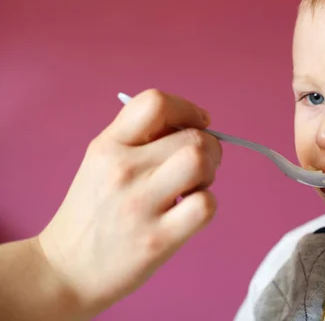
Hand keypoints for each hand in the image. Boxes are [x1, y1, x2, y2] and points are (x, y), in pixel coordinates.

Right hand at [37, 89, 221, 316]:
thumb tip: (194, 124)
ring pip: (200, 162)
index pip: (155, 102)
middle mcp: (122, 169)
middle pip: (192, 136)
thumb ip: (140, 140)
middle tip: (199, 166)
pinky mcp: (157, 239)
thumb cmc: (93, 213)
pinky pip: (205, 205)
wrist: (65, 271)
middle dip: (209, 147)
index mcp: (108, 145)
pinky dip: (207, 204)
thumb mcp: (102, 163)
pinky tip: (188, 211)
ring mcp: (140, 204)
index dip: (188, 109)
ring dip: (210, 172)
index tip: (198, 123)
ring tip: (194, 186)